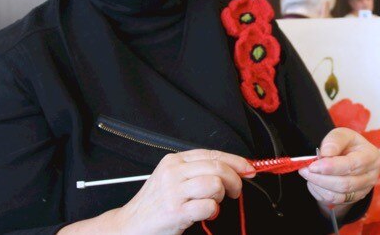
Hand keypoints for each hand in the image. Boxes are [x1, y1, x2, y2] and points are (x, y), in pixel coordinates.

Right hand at [116, 149, 255, 234]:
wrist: (129, 226)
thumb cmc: (155, 205)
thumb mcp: (172, 179)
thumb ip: (197, 171)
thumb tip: (232, 169)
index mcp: (174, 161)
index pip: (213, 154)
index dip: (236, 161)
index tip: (249, 168)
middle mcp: (173, 172)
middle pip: (218, 167)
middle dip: (235, 180)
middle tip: (235, 191)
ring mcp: (173, 191)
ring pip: (215, 184)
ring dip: (221, 196)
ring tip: (213, 203)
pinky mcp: (175, 211)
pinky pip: (208, 206)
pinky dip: (212, 211)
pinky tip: (205, 214)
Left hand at [298, 128, 379, 213]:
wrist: (353, 155)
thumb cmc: (349, 144)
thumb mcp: (343, 134)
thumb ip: (335, 140)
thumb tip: (325, 153)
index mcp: (371, 156)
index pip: (352, 165)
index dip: (331, 167)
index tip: (313, 165)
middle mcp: (371, 176)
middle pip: (345, 184)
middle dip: (321, 178)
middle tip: (305, 170)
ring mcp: (364, 190)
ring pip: (338, 195)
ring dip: (319, 186)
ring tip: (308, 175)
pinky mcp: (354, 198)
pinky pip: (335, 201)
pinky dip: (320, 193)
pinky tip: (314, 182)